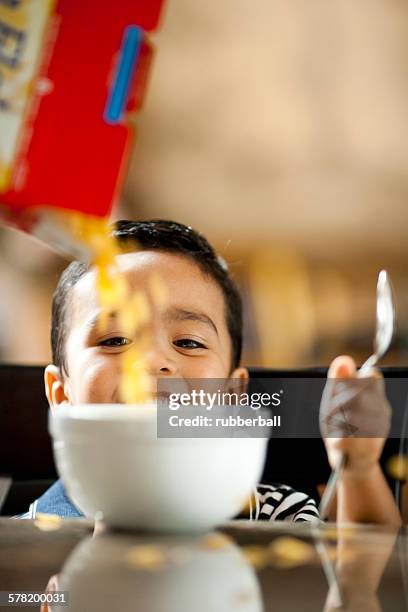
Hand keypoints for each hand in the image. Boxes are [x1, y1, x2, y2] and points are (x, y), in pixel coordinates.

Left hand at [320, 356, 390, 476]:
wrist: (351, 463)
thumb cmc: (341, 426)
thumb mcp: (336, 399)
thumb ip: (339, 380)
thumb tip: (344, 359)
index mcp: (375, 397)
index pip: (372, 376)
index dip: (355, 380)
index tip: (341, 390)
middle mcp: (381, 412)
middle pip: (357, 393)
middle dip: (338, 400)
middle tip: (333, 412)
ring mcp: (377, 430)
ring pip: (350, 414)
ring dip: (335, 419)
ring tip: (335, 427)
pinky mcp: (367, 449)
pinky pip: (345, 436)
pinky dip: (336, 438)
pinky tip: (338, 441)